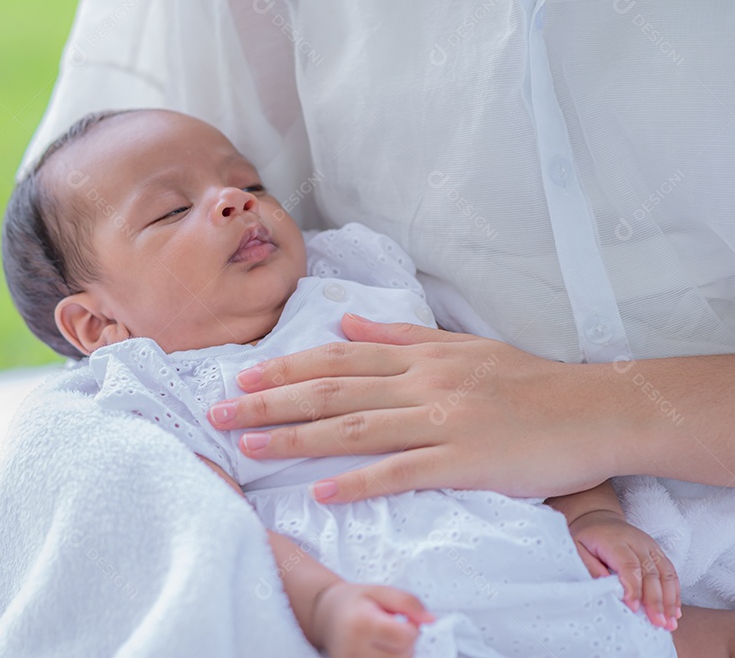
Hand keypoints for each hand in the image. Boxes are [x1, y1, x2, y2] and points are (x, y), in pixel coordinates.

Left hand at [207, 315, 624, 501]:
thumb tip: (343, 320)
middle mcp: (421, 382)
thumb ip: (399, 334)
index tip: (241, 377)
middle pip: (330, 389)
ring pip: (354, 427)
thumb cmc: (525, 381)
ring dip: (296, 438)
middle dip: (269, 402)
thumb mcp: (460, 345)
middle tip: (220, 414)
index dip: (285, 366)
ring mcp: (442, 420)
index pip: (337, 357)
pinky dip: (359, 481)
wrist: (592, 409)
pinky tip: (322, 492)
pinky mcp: (465, 459)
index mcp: (418, 355)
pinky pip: (402, 471)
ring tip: (249, 449)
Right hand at [311, 581, 434, 657]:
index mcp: (362, 623)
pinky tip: (378, 650)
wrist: (324, 615)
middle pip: (404, 656)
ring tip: (382, 639)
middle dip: (405, 642)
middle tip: (389, 627)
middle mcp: (354, 648)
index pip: (406, 638)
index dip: (411, 627)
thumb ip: (408, 602)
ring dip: (397, 655)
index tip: (400, 618)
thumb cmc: (353, 601)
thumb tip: (431, 620)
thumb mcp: (380, 591)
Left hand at [568, 509, 680, 630]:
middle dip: (656, 601)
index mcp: (614, 540)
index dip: (633, 588)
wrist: (598, 518)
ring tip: (670, 623)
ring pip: (666, 573)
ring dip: (670, 600)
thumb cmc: (586, 537)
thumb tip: (607, 587)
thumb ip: (591, 568)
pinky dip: (675, 593)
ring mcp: (650, 546)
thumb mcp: (577, 549)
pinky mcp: (657, 551)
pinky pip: (670, 572)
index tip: (633, 608)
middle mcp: (636, 541)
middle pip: (651, 572)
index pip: (629, 565)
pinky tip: (674, 611)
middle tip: (658, 623)